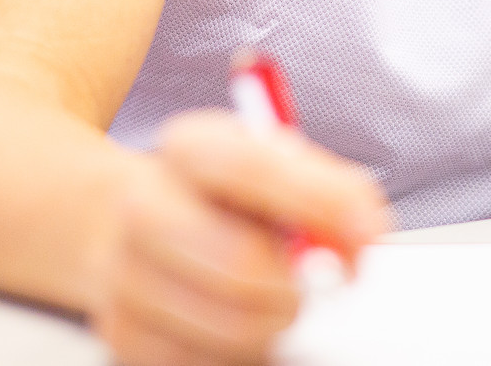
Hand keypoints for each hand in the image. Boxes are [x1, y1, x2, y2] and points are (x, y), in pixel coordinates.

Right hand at [90, 110, 390, 365]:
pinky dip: (238, 351)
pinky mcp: (121, 336)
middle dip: (296, 283)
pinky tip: (233, 320)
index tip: (368, 235)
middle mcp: (143, 206)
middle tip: (310, 282)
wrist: (128, 222)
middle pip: (242, 264)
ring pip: (232, 326)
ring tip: (271, 298)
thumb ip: (329, 190)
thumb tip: (364, 237)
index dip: (323, 203)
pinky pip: (205, 362)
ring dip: (272, 322)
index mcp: (189, 146)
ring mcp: (123, 275)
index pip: (256, 170)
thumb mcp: (276, 164)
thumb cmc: (223, 196)